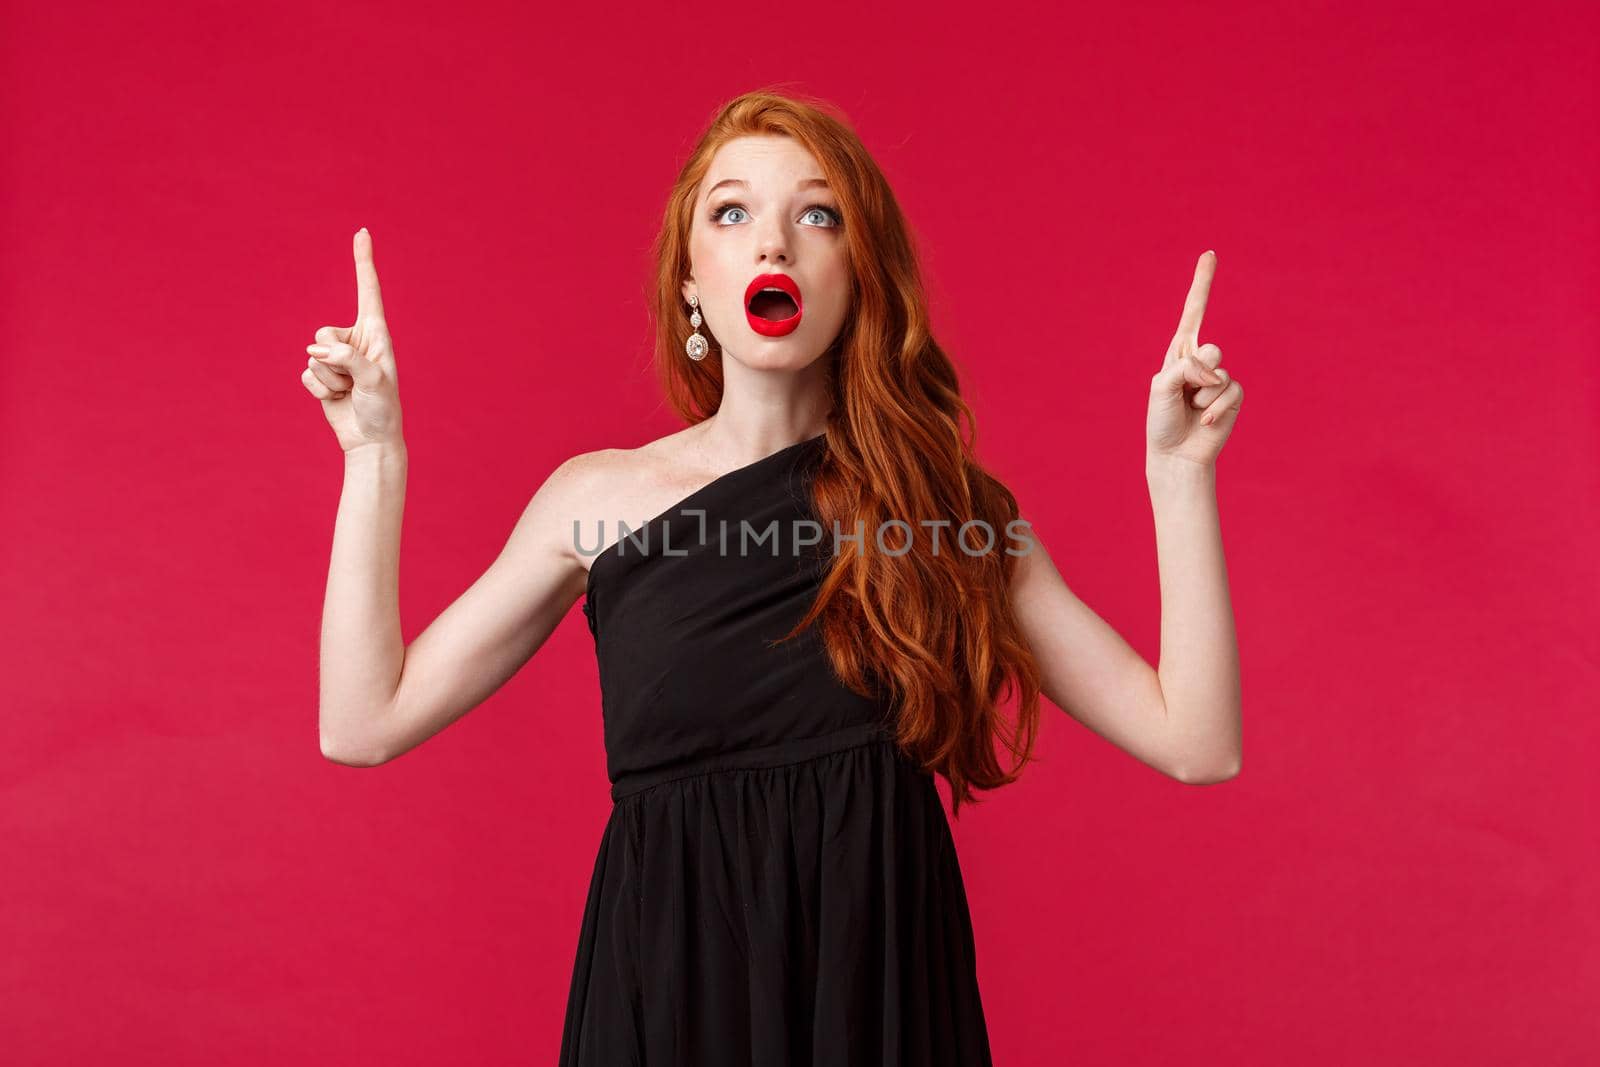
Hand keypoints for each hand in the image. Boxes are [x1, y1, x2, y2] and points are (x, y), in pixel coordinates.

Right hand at [301, 228, 404, 452]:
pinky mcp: (322, 375)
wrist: (369, 440)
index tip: (362, 232)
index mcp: (376, 334)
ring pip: (312, 356)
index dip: (363, 261)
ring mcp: (337, 358)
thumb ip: (347, 360)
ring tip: (349, 393)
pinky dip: (319, 391)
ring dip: (328, 380)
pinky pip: (305, 375)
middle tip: (354, 383)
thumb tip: (315, 350)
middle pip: (322, 333)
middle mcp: (355, 341)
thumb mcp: (373, 382)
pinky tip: (336, 400)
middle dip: (332, 361)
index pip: (368, 291)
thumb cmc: (381, 410)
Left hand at [1145, 251, 1242, 467]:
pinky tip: (1204, 422)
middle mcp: (1200, 361)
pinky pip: (1231, 391)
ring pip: (1220, 372)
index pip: (1193, 312)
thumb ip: (1185, 368)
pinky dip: (1216, 409)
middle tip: (1184, 397)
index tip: (1210, 254)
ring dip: (1203, 397)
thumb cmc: (1162, 421)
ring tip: (1192, 410)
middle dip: (1197, 374)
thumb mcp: (1161, 388)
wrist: (1176, 453)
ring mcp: (1218, 378)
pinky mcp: (1232, 396)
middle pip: (1210, 349)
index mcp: (1179, 353)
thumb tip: (1216, 371)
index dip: (1202, 284)